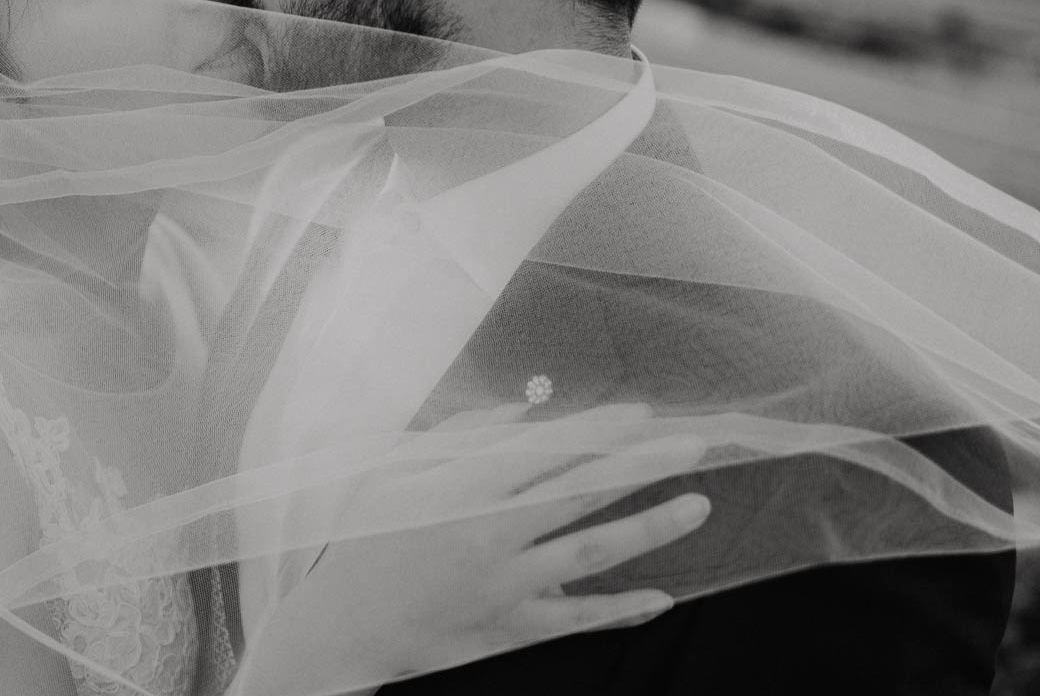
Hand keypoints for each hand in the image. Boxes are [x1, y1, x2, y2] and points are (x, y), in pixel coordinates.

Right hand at [233, 403, 709, 693]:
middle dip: (644, 464)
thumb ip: (461, 436)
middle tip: (695, 443)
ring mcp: (505, 586)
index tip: (641, 411)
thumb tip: (524, 409)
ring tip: (698, 505)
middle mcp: (491, 535)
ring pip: (593, 551)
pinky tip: (661, 596)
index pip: (548, 450)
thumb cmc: (362, 539)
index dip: (599, 429)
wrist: (340, 625)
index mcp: (462, 489)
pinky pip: (577, 618)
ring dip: (651, 526)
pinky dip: (620, 608)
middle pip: (584, 492)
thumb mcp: (396, 471)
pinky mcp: (510, 629)